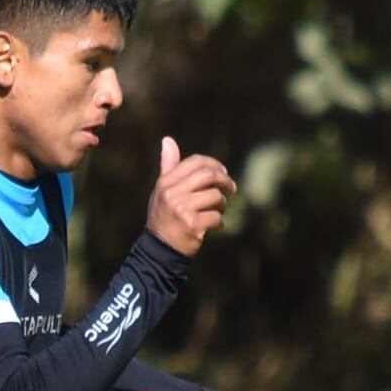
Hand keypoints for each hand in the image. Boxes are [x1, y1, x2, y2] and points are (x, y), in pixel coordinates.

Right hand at [146, 137, 235, 256]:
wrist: (159, 250)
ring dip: (222, 205)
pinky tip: (216, 227)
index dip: (214, 165)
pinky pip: (216, 217)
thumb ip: (168, 166)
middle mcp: (172, 193)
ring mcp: (181, 209)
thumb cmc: (164, 217)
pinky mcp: (191, 225)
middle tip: (232, 189)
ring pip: (215, 197)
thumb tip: (168, 140)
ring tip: (218, 212)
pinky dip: (220, 223)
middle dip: (225, 181)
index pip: (196, 162)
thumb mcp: (162, 190)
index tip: (224, 174)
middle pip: (208, 175)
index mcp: (166, 182)